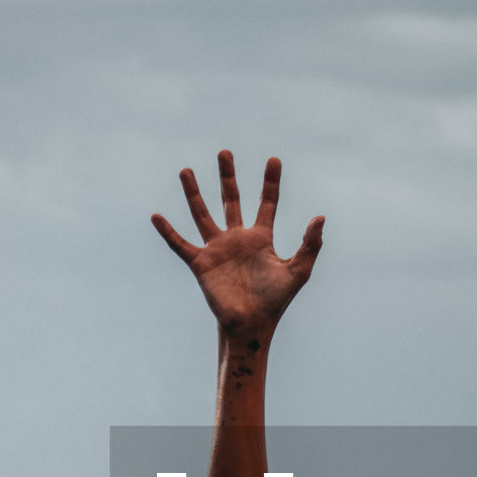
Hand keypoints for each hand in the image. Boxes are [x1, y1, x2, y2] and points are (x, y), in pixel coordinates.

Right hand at [152, 150, 323, 338]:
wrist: (252, 324)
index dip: (271, 182)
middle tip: (225, 152)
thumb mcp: (298, 271)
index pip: (267, 203)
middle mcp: (237, 239)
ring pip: (202, 214)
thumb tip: (320, 217)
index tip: (274, 160)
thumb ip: (310, 244)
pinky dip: (168, 231)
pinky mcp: (201, 263)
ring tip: (186, 170)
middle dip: (228, 176)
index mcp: (261, 238)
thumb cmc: (276, 301)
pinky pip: (180, 244)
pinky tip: (156, 216)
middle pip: (231, 200)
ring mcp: (217, 249)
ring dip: (194, 192)